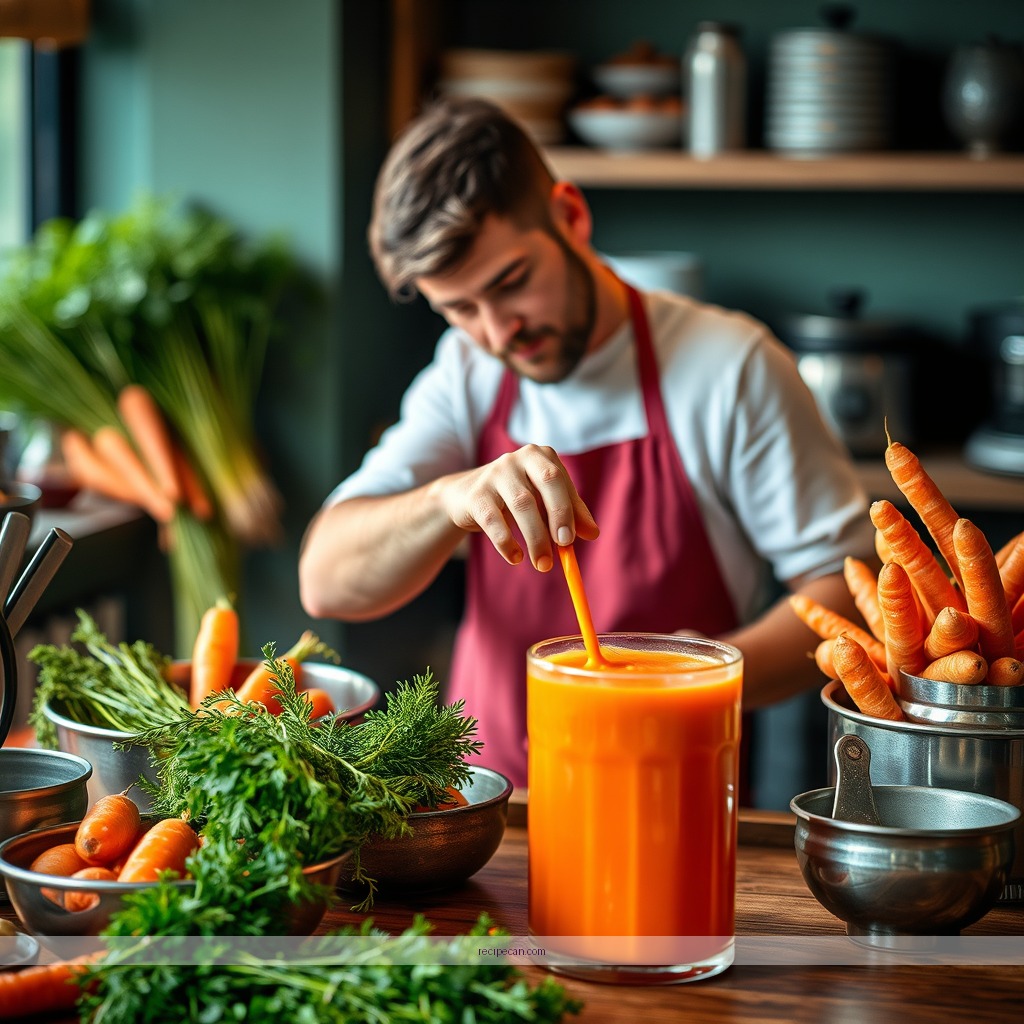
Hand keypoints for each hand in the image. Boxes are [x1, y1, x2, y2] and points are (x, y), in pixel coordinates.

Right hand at [436, 444, 598, 570]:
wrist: (464, 496)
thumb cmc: (513, 498)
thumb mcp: (542, 502)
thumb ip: (569, 514)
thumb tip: (592, 533)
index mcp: (539, 456)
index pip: (561, 480)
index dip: (570, 509)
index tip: (574, 538)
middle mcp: (518, 458)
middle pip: (547, 482)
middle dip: (559, 515)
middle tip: (565, 546)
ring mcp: (495, 473)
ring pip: (522, 504)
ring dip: (536, 538)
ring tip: (543, 564)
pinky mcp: (476, 494)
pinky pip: (494, 520)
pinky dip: (507, 542)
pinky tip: (515, 558)